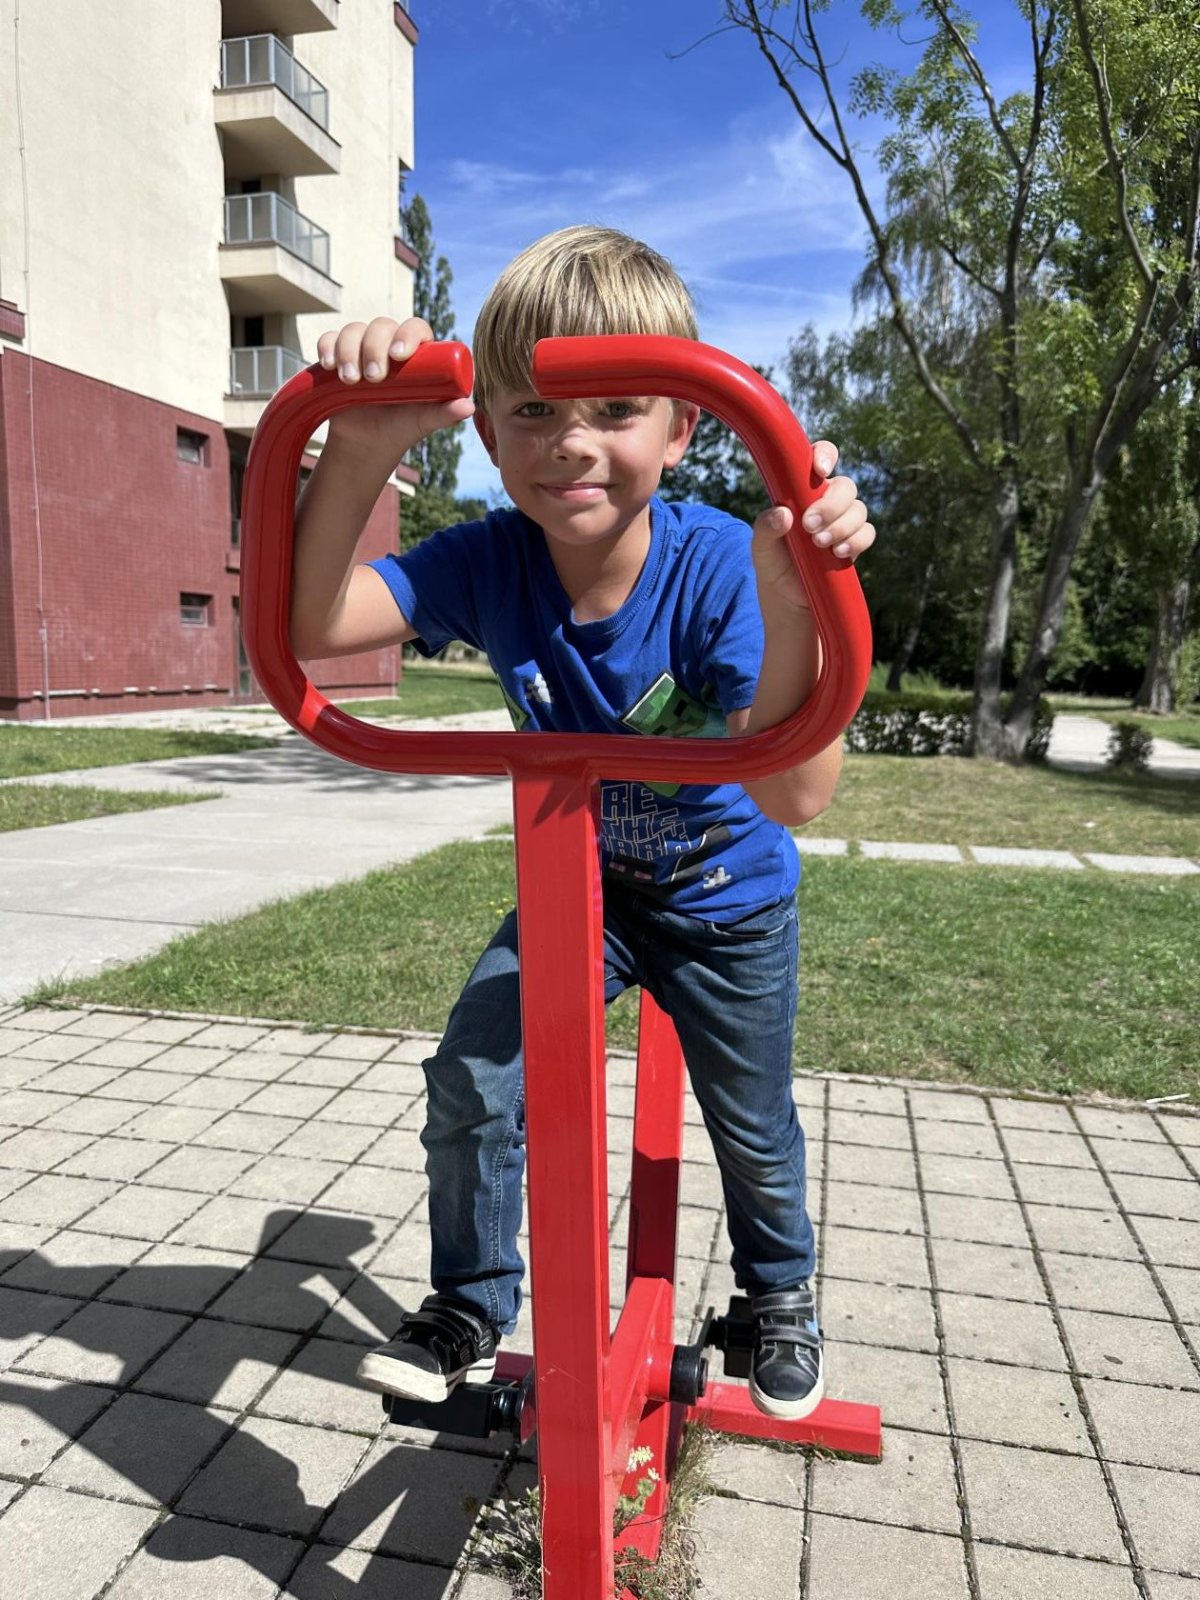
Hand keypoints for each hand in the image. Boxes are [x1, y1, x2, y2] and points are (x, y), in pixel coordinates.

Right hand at [317, 315, 474, 464]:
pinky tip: (328, 365)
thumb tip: (469, 407)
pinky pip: (329, 339)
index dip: (407, 334)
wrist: (368, 442)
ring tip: (351, 381)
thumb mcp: (423, 422)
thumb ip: (445, 414)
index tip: (399, 356)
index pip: (415, 328)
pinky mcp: (338, 354)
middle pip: (382, 325)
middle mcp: (389, 343)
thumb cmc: (401, 428)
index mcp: (416, 352)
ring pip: (354, 330)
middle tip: (374, 379)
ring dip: (349, 350)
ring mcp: (362, 346)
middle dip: (374, 347)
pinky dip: (327, 347)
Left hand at [751, 442, 874, 612]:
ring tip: (820, 544)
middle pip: (845, 486)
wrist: (789, 597)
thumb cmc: (774, 564)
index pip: (820, 458)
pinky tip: (839, 553)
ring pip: (859, 509)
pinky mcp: (855, 542)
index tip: (820, 471)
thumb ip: (765, 529)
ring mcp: (843, 521)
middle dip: (831, 505)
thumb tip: (783, 514)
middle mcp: (826, 501)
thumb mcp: (761, 549)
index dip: (825, 455)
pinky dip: (856, 541)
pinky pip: (868, 532)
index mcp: (803, 490)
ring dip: (842, 525)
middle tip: (809, 526)